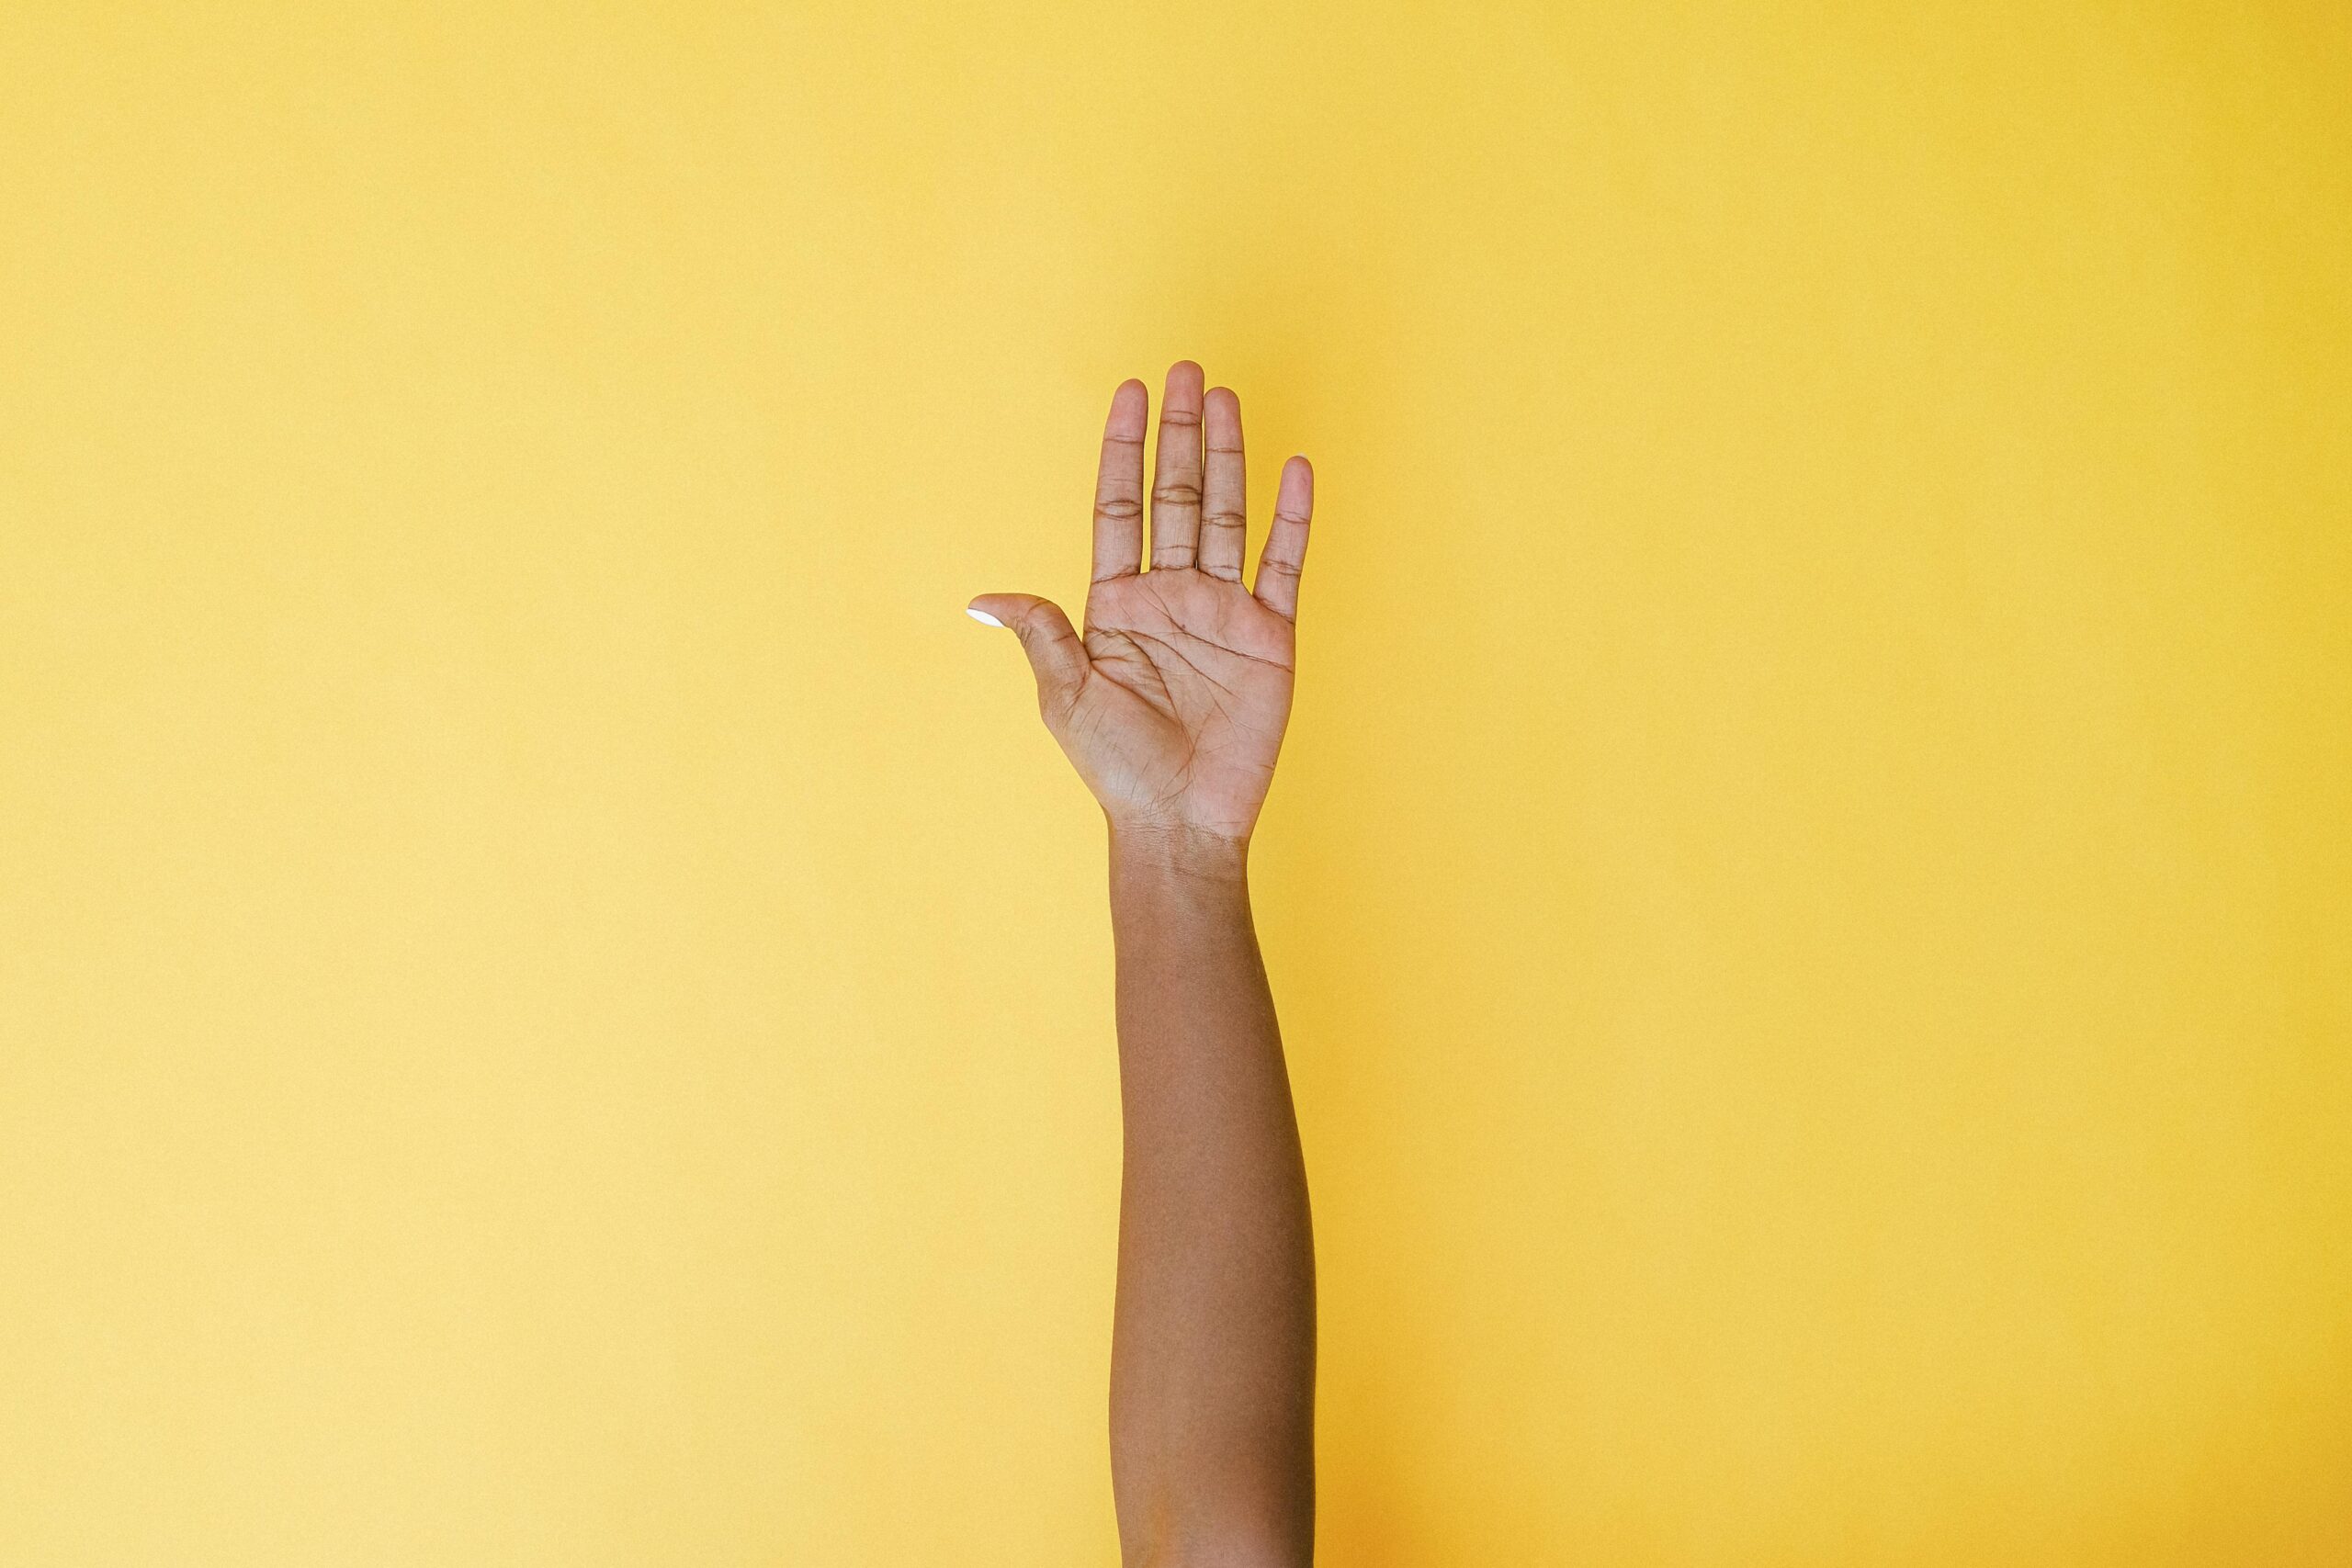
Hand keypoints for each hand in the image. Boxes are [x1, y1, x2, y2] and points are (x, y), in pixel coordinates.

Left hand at [971, 362, 1315, 847]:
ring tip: (1229, 399)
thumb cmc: (1116, 768)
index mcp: (1118, 603)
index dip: (1126, 449)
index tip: (1133, 394)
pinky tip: (1295, 471)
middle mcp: (1172, 596)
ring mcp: (1223, 613)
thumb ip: (1041, 635)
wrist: (1179, 821)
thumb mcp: (1066, 697)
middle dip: (1182, 434)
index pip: (1121, 506)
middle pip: (1177, 496)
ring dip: (1230, 457)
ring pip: (1227, 516)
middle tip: (1189, 372)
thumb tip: (983, 598)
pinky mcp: (1269, 638)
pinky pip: (1282, 566)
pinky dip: (1292, 519)